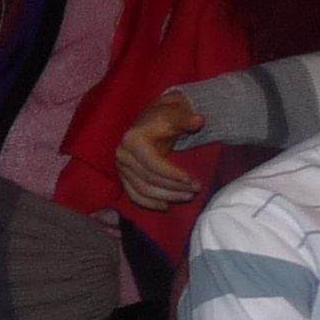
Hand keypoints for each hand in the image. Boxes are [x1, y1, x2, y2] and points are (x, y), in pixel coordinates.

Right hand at [114, 94, 203, 213]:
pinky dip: (149, 203)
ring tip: (188, 196)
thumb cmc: (167, 115)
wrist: (154, 118)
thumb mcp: (176, 113)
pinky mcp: (124, 175)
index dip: (172, 174)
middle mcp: (123, 154)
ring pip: (142, 190)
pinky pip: (134, 194)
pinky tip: (166, 206)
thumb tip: (198, 121)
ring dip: (166, 196)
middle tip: (196, 190)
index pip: (152, 164)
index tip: (191, 179)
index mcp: (133, 140)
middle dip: (173, 187)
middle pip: (148, 179)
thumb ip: (185, 118)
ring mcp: (121, 167)